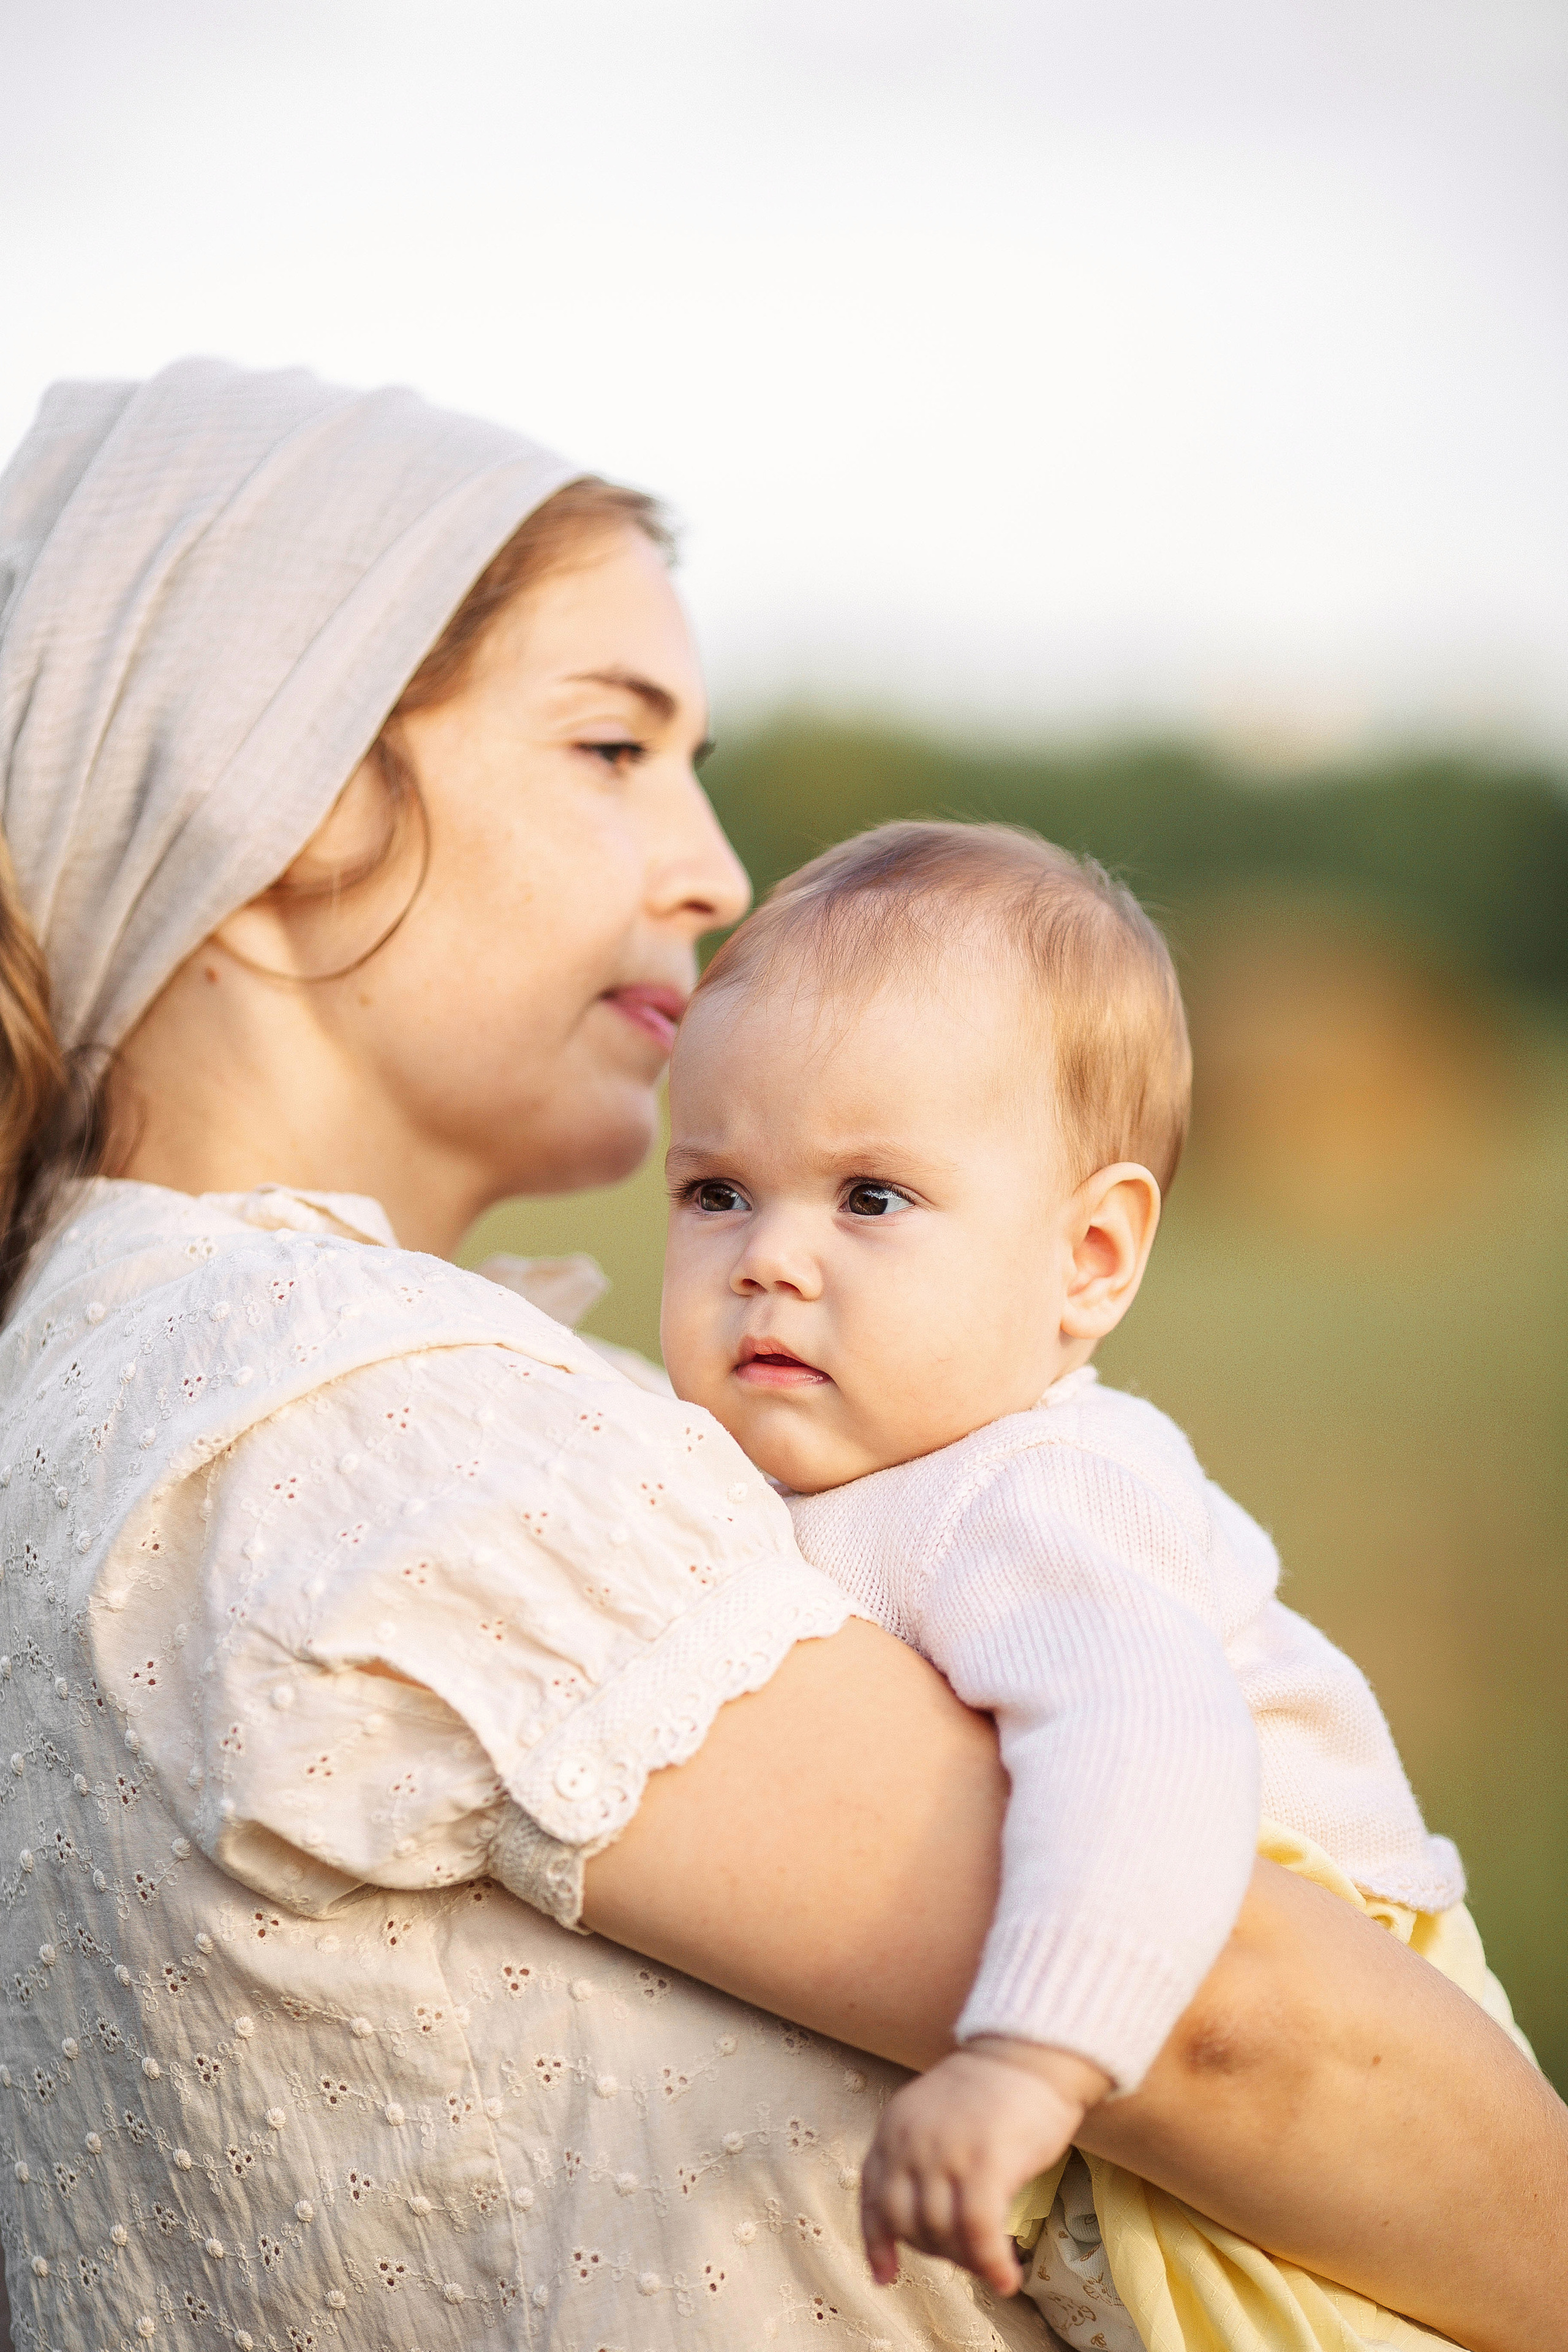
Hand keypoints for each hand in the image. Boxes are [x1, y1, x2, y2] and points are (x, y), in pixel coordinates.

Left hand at [860, 2038, 1111, 2296]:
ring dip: (966, 2261)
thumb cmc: (992, 2089)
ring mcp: (946, 2153)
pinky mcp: (986, 2164)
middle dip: (934, 2251)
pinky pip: (979, 2234)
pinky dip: (991, 2264)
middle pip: (906, 2224)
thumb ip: (918, 2155)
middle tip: (965, 2256)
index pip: (872, 2196)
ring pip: (941, 2234)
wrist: (1032, 2050)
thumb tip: (922, 2218)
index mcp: (894, 2126)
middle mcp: (911, 2141)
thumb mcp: (933, 2114)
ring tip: (990, 2262)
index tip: (885, 2276)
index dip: (876, 2241)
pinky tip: (1007, 2278)